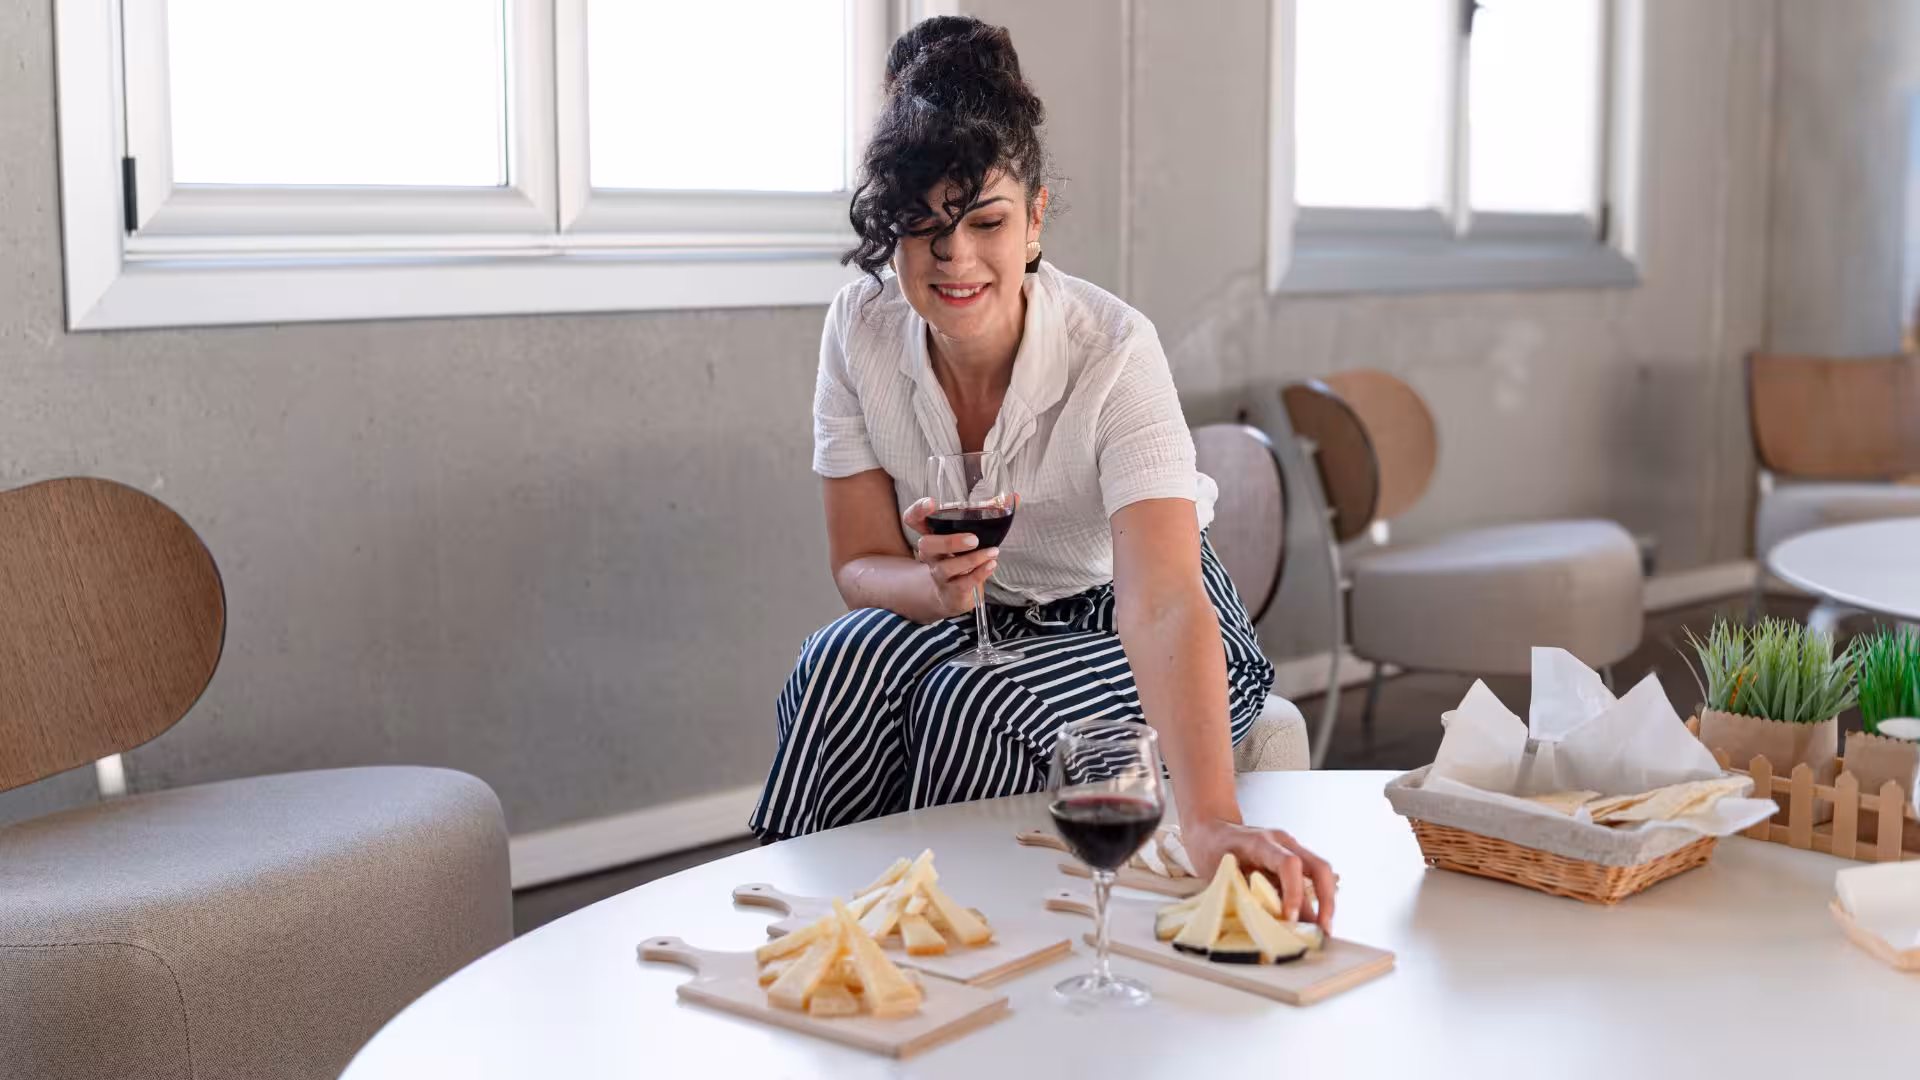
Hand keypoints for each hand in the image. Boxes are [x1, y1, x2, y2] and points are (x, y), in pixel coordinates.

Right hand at [902, 498, 998, 617]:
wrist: (953, 594)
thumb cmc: (962, 557)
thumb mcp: (971, 535)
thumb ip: (989, 516)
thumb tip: (1014, 498)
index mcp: (932, 535)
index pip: (913, 519)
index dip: (918, 511)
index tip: (932, 502)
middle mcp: (931, 554)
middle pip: (926, 545)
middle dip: (949, 541)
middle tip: (974, 539)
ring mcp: (939, 574)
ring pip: (946, 567)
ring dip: (972, 559)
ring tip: (992, 552)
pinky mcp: (951, 591)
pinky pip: (962, 583)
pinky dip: (979, 574)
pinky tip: (991, 565)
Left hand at [1180, 817, 1336, 930]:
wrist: (1211, 829)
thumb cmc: (1210, 851)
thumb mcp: (1218, 874)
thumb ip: (1241, 894)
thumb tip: (1263, 926)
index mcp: (1260, 842)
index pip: (1289, 864)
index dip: (1293, 893)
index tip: (1290, 919)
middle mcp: (1282, 842)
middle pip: (1319, 866)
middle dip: (1325, 901)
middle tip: (1322, 931)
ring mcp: (1291, 848)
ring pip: (1321, 873)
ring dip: (1325, 903)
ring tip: (1320, 932)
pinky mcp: (1294, 858)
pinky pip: (1312, 878)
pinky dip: (1316, 900)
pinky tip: (1312, 921)